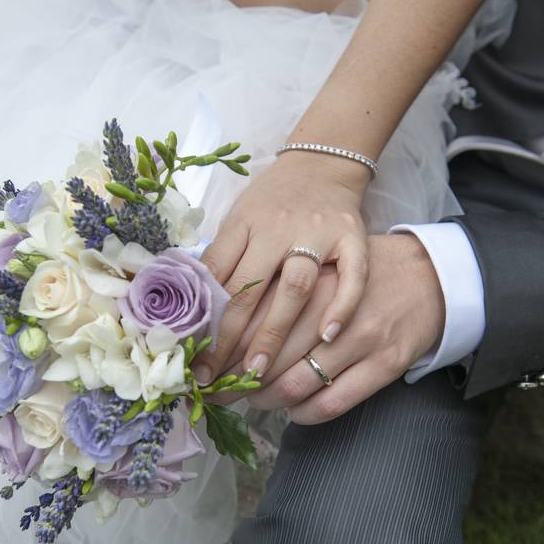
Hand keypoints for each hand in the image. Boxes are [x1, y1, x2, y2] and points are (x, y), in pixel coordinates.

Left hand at [192, 152, 370, 384]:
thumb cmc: (273, 201)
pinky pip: (351, 275)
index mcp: (244, 223)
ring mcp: (317, 232)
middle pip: (248, 288)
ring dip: (274, 332)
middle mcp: (277, 227)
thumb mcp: (239, 220)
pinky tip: (327, 337)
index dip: (201, 321)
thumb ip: (222, 259)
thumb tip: (191, 311)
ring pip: (293, 287)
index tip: (191, 357)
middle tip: (215, 379)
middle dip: (229, 339)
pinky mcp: (352, 237)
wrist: (323, 164)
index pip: (215, 276)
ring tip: (258, 373)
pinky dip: (341, 306)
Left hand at [216, 234, 444, 423]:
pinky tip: (293, 410)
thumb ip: (281, 290)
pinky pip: (331, 403)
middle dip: (235, 381)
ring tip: (254, 399)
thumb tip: (227, 323)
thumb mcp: (320, 268)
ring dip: (265, 400)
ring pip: (295, 385)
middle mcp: (332, 309)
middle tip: (218, 390)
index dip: (222, 351)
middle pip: (267, 357)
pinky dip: (303, 414)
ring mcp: (361, 339)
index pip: (251, 322)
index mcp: (311, 280)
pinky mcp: (385, 364)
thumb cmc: (362, 273)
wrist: (430, 275)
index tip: (205, 366)